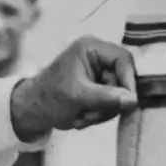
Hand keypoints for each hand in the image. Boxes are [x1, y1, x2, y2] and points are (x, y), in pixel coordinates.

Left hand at [10, 36, 137, 139]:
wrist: (33, 110)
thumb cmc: (50, 97)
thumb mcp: (79, 97)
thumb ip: (106, 98)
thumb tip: (133, 99)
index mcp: (92, 48)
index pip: (123, 59)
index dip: (128, 80)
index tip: (129, 102)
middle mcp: (99, 56)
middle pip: (123, 78)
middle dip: (111, 101)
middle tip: (94, 114)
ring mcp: (99, 72)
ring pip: (119, 93)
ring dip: (104, 110)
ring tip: (83, 116)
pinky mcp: (99, 87)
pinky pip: (112, 101)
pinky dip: (100, 112)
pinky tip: (84, 116)